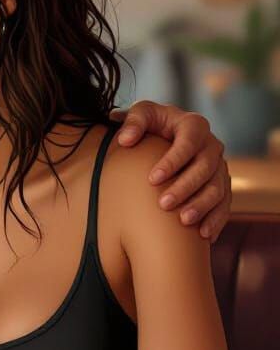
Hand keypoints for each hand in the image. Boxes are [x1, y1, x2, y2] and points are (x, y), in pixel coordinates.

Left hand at [112, 102, 231, 241]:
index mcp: (194, 125)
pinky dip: (216, 220)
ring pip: (218, 189)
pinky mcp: (222, 185)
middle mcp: (212, 146)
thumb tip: (125, 139)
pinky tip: (203, 236)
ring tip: (183, 221)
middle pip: (205, 169)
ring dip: (202, 206)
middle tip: (163, 204)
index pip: (188, 143)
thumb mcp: (142, 114)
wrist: (167, 132)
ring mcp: (220, 167)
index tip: (152, 179)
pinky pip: (225, 205)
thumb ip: (133, 122)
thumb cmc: (152, 123)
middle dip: (185, 188)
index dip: (172, 161)